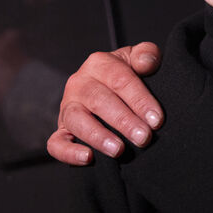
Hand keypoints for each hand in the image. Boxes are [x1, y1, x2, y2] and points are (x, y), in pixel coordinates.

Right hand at [46, 42, 163, 164]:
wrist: (108, 90)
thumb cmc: (127, 76)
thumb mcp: (138, 59)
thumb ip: (147, 54)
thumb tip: (146, 63)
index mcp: (99, 64)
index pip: (120, 80)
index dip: (140, 100)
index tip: (156, 120)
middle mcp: (79, 83)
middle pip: (99, 100)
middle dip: (124, 121)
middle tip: (143, 137)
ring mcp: (67, 107)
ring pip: (77, 120)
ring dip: (98, 136)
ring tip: (119, 150)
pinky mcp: (61, 130)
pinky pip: (56, 142)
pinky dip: (69, 152)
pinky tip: (88, 158)